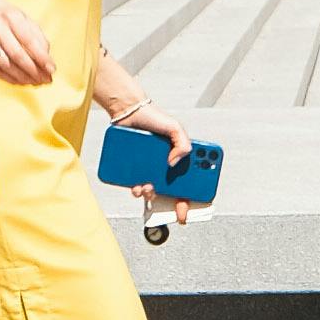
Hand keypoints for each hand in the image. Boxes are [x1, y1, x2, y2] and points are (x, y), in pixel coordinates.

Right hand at [0, 0, 53, 84]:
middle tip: (45, 79)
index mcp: (11, 16)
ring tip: (35, 82)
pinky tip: (21, 81)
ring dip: (22, 77)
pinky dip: (9, 78)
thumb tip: (46, 62)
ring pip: (4, 64)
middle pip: (15, 54)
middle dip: (32, 70)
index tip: (52, 69)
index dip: (41, 57)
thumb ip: (39, 39)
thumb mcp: (27, 20)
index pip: (28, 40)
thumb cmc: (10, 18)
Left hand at [102, 88, 199, 224]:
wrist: (128, 113)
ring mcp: (149, 169)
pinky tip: (137, 184)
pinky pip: (136, 185)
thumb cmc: (153, 117)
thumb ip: (183, 144)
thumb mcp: (175, 128)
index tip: (187, 207)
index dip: (190, 196)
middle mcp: (165, 165)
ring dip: (152, 194)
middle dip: (173, 200)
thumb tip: (174, 164)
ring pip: (153, 191)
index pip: (189, 179)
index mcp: (178, 157)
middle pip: (172, 190)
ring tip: (149, 186)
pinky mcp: (134, 170)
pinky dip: (137, 189)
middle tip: (173, 202)